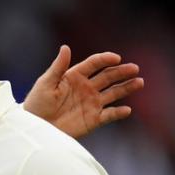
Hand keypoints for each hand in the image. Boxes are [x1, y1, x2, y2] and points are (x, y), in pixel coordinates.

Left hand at [23, 45, 142, 138]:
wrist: (35, 128)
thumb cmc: (36, 104)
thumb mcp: (45, 84)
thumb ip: (58, 67)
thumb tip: (65, 47)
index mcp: (74, 76)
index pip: (94, 64)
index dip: (105, 59)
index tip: (116, 58)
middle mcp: (86, 88)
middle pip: (108, 76)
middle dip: (122, 72)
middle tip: (134, 68)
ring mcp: (91, 103)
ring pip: (114, 93)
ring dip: (127, 88)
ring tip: (139, 82)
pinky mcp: (93, 119)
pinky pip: (110, 115)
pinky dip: (119, 113)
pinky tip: (126, 109)